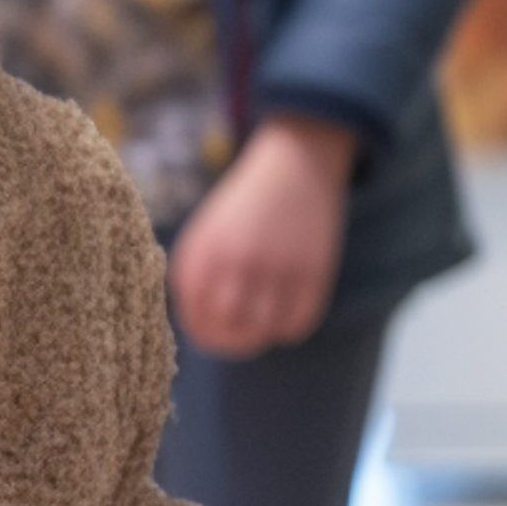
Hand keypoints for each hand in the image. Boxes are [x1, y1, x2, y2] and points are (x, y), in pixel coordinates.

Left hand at [168, 115, 355, 359]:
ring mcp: (276, 267)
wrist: (293, 165)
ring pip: (263, 330)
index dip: (201, 332)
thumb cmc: (243, 207)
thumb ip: (196, 273)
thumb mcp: (207, 232)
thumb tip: (195, 322)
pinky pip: (299, 322)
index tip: (209, 333)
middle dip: (229, 340)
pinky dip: (289, 328)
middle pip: (226, 327)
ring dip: (260, 335)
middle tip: (237, 337)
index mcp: (204, 251)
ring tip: (260, 325)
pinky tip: (284, 315)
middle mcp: (237, 261)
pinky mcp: (312, 271)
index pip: (194, 315)